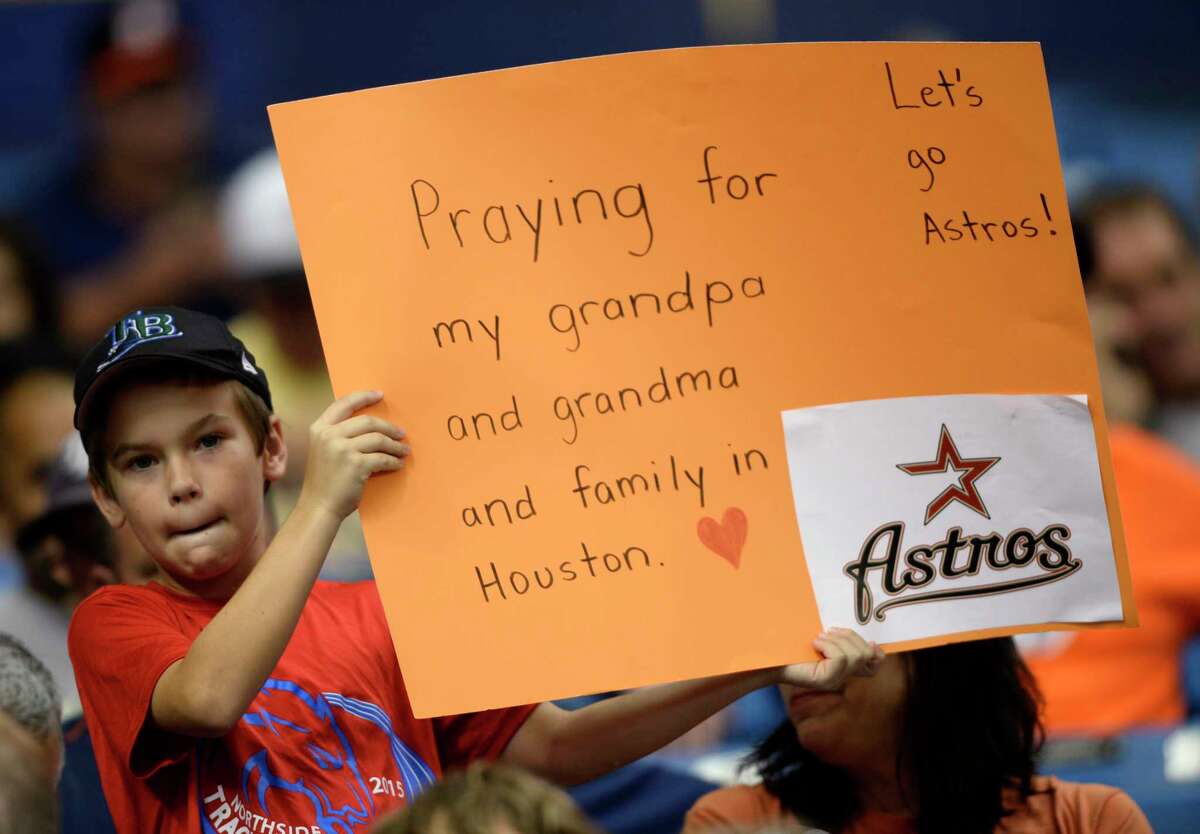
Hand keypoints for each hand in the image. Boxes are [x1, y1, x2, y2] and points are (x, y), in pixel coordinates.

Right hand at [298, 391, 408, 519]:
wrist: (319, 507)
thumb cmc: (325, 481)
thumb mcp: (323, 450)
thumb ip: (338, 435)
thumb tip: (370, 425)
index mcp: (319, 428)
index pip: (344, 404)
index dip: (364, 397)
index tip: (380, 395)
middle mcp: (329, 435)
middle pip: (367, 421)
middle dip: (388, 427)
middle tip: (401, 433)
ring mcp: (342, 449)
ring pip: (378, 439)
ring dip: (395, 445)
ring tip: (404, 450)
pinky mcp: (356, 464)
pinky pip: (382, 458)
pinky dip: (393, 461)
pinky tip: (398, 464)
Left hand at [777, 628, 883, 691]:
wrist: (770, 658)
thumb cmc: (793, 646)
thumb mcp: (820, 639)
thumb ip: (838, 638)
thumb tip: (859, 633)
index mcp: (843, 668)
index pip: (873, 666)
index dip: (877, 653)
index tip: (869, 641)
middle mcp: (842, 678)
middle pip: (866, 655)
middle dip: (850, 636)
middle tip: (829, 632)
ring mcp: (834, 681)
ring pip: (854, 655)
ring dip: (837, 640)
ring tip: (819, 638)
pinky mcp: (825, 680)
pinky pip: (839, 658)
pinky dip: (828, 645)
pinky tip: (814, 643)